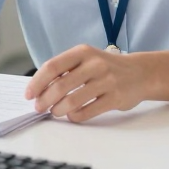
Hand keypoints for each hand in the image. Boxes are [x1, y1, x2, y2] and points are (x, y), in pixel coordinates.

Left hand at [25, 44, 145, 122]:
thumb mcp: (87, 59)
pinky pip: (88, 111)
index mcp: (82, 52)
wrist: (139, 73)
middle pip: (60, 86)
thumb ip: (66, 70)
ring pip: (72, 101)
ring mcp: (106, 81)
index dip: (37, 82)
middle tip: (39, 108)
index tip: (28, 94)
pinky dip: (75, 116)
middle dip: (45, 100)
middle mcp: (94, 64)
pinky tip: (72, 116)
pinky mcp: (115, 97)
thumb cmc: (106, 67)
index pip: (52, 66)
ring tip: (55, 112)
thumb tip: (39, 89)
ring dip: (58, 110)